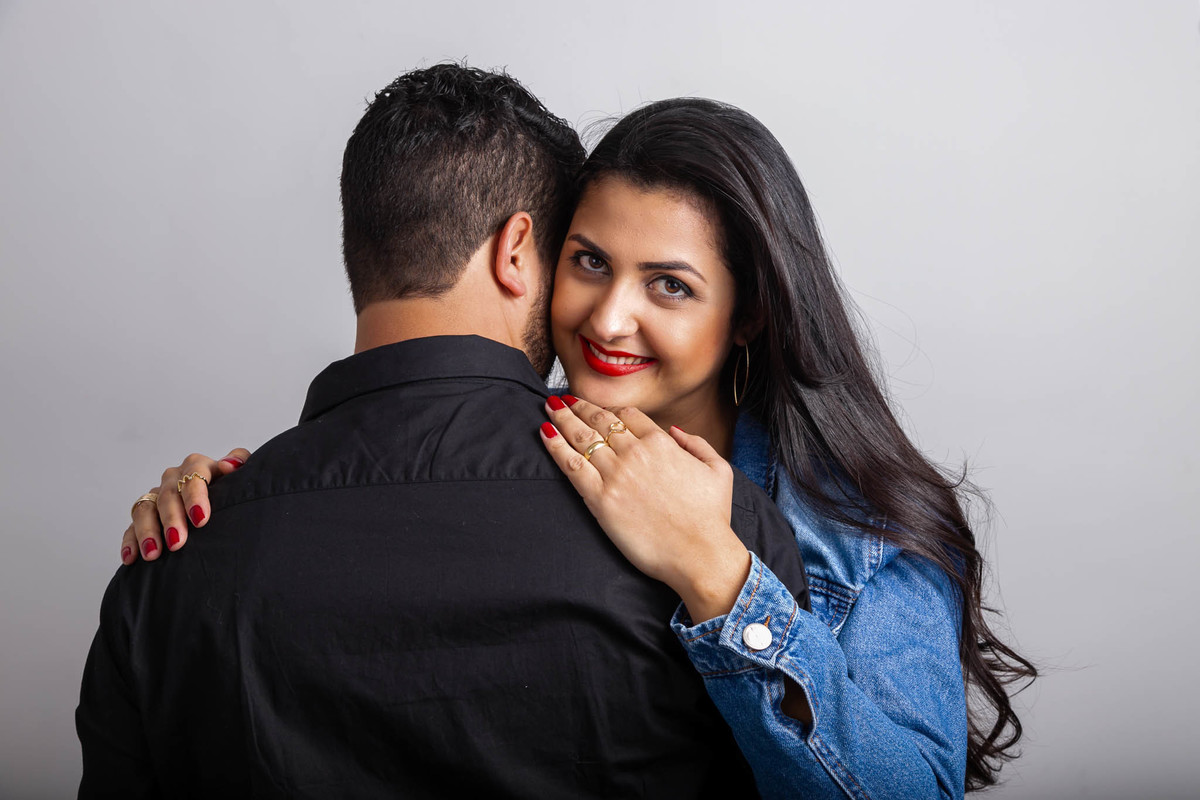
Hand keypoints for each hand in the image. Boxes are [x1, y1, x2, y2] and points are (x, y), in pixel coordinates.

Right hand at [120, 448, 250, 563]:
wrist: (226, 506)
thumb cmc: (234, 492)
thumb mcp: (241, 477)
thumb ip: (240, 463)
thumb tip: (228, 465)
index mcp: (199, 466)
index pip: (194, 474)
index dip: (196, 496)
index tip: (201, 519)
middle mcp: (175, 478)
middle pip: (168, 495)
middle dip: (172, 519)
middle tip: (178, 542)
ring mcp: (157, 496)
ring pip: (145, 509)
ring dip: (147, 531)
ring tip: (153, 554)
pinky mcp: (145, 515)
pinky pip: (131, 526)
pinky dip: (130, 542)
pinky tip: (132, 558)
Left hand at [539, 396, 749, 622]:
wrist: (699, 554)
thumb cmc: (712, 517)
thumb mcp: (719, 469)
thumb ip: (697, 443)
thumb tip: (675, 431)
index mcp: (662, 443)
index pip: (628, 414)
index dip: (610, 408)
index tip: (598, 408)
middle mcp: (636, 453)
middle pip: (600, 420)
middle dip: (580, 406)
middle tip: (565, 399)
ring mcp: (616, 475)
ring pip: (582, 437)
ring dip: (563, 418)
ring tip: (550, 407)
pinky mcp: (601, 500)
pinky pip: (571, 466)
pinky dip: (555, 446)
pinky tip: (545, 432)